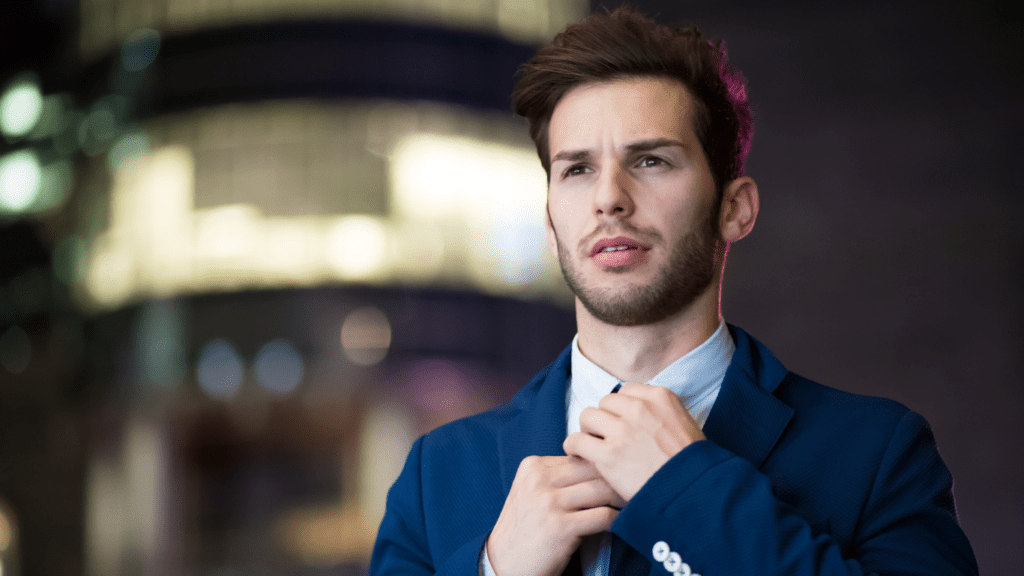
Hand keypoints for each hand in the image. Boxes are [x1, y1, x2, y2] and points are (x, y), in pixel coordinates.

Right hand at [486, 455, 623, 575]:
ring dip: (620, 497)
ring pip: (601, 489)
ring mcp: (548, 503)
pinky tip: (619, 522)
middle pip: (592, 469)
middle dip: (616, 477)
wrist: (504, 564)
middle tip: (633, 485)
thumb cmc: (524, 529)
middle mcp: (539, 480)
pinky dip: (616, 519)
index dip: (602, 465)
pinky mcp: (560, 527)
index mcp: (532, 466)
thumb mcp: (530, 492)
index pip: (579, 456)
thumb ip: (557, 477)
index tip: (618, 472)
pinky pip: (603, 516)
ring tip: (631, 502)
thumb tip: (599, 466)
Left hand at [563, 383, 704, 502]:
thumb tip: (637, 412)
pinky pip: (577, 440)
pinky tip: (579, 455)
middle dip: (604, 418)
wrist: (694, 491)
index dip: (621, 409)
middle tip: (606, 437)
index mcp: (660, 397)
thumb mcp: (684, 424)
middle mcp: (639, 408)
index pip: (626, 392)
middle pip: (605, 402)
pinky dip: (574, 447)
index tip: (621, 423)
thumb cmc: (691, 464)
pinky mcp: (608, 454)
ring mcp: (623, 430)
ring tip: (592, 446)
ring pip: (588, 416)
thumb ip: (659, 413)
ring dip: (588, 431)